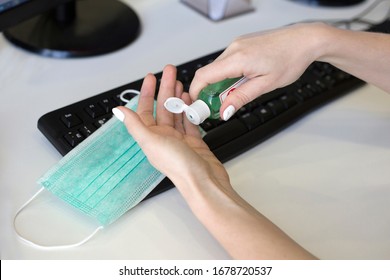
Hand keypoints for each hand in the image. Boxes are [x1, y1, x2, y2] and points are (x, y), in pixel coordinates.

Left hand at [114, 65, 315, 259]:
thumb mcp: (152, 142)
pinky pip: (190, 121)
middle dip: (165, 88)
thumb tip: (118, 110)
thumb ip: (135, 125)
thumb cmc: (179, 166)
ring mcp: (180, 140)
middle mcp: (164, 138)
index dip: (147, 92)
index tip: (151, 77)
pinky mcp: (194, 142)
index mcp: (151, 137)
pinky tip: (190, 99)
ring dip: (177, 97)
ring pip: (176, 112)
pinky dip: (189, 109)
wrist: (204, 182)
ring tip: (180, 81)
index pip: (146, 110)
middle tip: (170, 71)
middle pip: (163, 108)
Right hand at [189, 23, 326, 118]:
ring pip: (218, 68)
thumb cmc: (290, 58)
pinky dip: (228, 74)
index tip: (199, 105)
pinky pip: (227, 61)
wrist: (305, 40)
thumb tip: (225, 110)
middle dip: (210, 92)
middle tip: (220, 106)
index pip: (204, 76)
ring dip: (221, 84)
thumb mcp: (266, 85)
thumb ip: (241, 98)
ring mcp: (237, 44)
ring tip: (237, 93)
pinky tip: (242, 81)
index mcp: (238, 58)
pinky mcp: (242, 44)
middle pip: (209, 73)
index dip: (196, 92)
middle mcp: (234, 48)